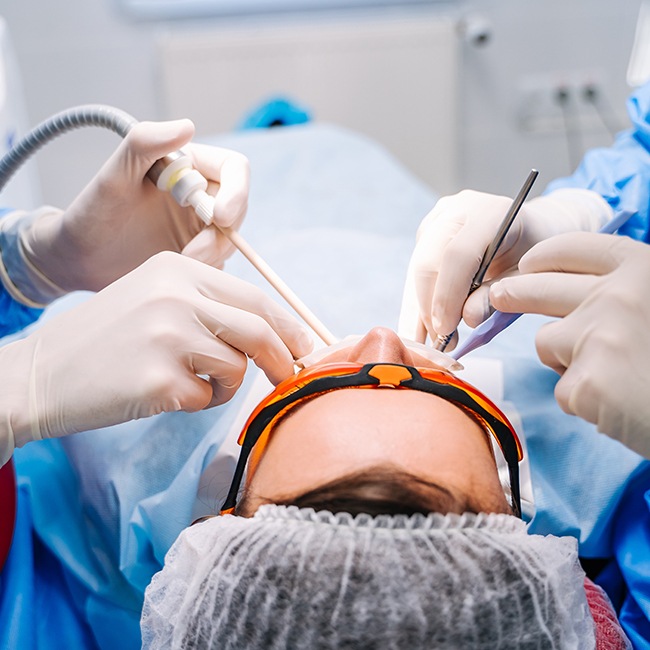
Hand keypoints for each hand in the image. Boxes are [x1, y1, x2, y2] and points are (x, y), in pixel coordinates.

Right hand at [0, 252, 312, 463]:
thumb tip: (271, 329)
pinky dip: (199, 403)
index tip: (304, 345)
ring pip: (237, 367)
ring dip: (227, 384)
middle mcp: (176, 296)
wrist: (39, 373)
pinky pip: (208, 398)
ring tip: (193, 383)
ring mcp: (168, 336)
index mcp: (178, 270)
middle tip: (290, 375)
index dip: (288, 325)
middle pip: (259, 329)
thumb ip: (207, 303)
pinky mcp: (159, 380)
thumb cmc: (105, 340)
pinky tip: (165, 394)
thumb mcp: (154, 296)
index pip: (256, 297)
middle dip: (283, 358)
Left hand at [19, 119, 249, 295]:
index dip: (237, 193)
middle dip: (221, 236)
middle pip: (238, 210)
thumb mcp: (114, 176)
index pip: (234, 170)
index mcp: (187, 166)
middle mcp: (200, 194)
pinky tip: (176, 272)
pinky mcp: (199, 254)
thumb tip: (187, 125)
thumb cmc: (92, 212)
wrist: (80, 258)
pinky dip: (205, 271)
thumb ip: (144, 143)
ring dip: (212, 256)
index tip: (220, 218)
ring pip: (231, 241)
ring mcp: (201, 227)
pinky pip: (219, 265)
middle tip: (190, 254)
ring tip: (176, 263)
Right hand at [398, 188, 611, 347]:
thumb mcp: (524, 278)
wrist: (530, 229)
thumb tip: (466, 319)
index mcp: (489, 213)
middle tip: (436, 342)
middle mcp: (457, 209)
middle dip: (428, 306)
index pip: (458, 255)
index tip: (445, 330)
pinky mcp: (427, 230)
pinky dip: (419, 300)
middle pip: (428, 261)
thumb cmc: (531, 255)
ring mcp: (438, 217)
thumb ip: (497, 296)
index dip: (448, 295)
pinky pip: (415, 269)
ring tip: (427, 341)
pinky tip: (422, 327)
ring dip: (418, 308)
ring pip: (416, 268)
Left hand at [490, 232, 649, 456]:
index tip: (528, 265)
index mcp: (642, 269)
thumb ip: (624, 289)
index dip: (543, 256)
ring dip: (562, 358)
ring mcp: (598, 338)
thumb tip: (571, 287)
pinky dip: (581, 398)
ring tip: (608, 373)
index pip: (572, 248)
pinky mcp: (587, 383)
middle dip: (512, 292)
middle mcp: (617, 296)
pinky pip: (562, 388)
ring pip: (545, 341)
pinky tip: (614, 402)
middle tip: (500, 296)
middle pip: (538, 287)